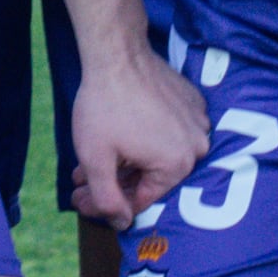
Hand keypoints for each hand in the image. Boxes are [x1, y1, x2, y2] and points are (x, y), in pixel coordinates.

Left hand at [57, 43, 209, 223]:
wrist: (116, 52)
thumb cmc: (104, 106)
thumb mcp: (96, 160)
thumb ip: (108, 200)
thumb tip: (122, 224)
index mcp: (178, 165)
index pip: (140, 200)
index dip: (106, 204)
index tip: (81, 199)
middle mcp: (196, 146)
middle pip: (148, 178)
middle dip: (110, 182)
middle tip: (80, 183)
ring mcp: (197, 121)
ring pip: (155, 155)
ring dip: (123, 162)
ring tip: (88, 162)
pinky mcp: (190, 102)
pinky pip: (165, 132)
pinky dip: (141, 139)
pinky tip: (113, 139)